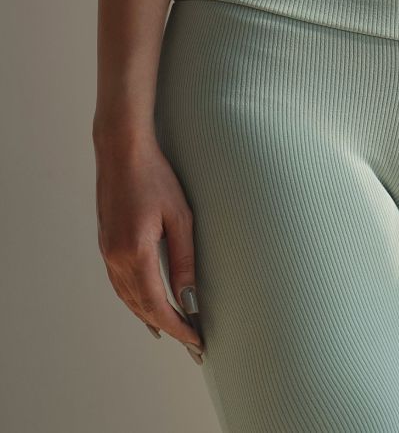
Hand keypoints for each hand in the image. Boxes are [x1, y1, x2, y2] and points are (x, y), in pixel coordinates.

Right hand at [94, 134, 204, 357]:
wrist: (122, 150)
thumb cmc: (156, 177)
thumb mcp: (179, 216)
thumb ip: (184, 259)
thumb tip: (190, 297)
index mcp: (134, 253)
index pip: (156, 305)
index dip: (177, 326)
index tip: (196, 341)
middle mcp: (115, 258)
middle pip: (141, 307)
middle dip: (168, 327)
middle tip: (192, 342)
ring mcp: (107, 252)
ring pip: (128, 298)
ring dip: (149, 317)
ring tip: (172, 331)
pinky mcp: (106, 244)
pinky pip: (120, 284)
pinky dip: (135, 300)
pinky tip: (146, 304)